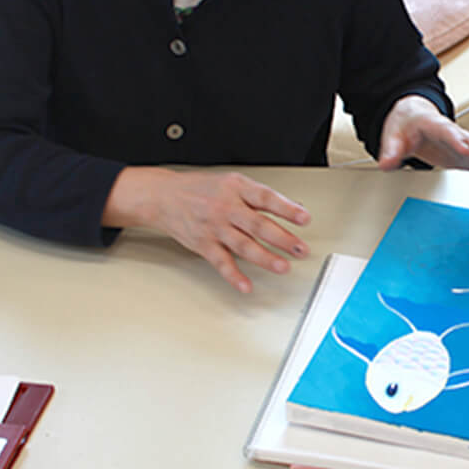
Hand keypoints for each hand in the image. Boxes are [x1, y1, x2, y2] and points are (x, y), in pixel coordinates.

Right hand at [105, 168, 309, 292]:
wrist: (163, 196)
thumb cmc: (201, 189)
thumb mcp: (231, 183)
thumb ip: (259, 198)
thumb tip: (292, 208)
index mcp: (236, 188)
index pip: (266, 198)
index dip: (286, 208)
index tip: (305, 218)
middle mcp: (226, 207)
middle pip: (257, 224)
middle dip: (282, 238)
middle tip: (301, 249)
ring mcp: (214, 227)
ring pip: (243, 245)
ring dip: (265, 258)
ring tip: (283, 267)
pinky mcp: (203, 244)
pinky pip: (220, 262)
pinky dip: (234, 275)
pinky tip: (246, 285)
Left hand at [378, 94, 468, 186]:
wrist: (415, 115)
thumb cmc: (407, 123)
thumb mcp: (394, 135)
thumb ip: (392, 150)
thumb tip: (386, 164)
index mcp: (436, 125)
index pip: (449, 132)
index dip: (457, 141)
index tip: (465, 150)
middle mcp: (454, 134)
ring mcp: (463, 145)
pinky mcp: (466, 156)